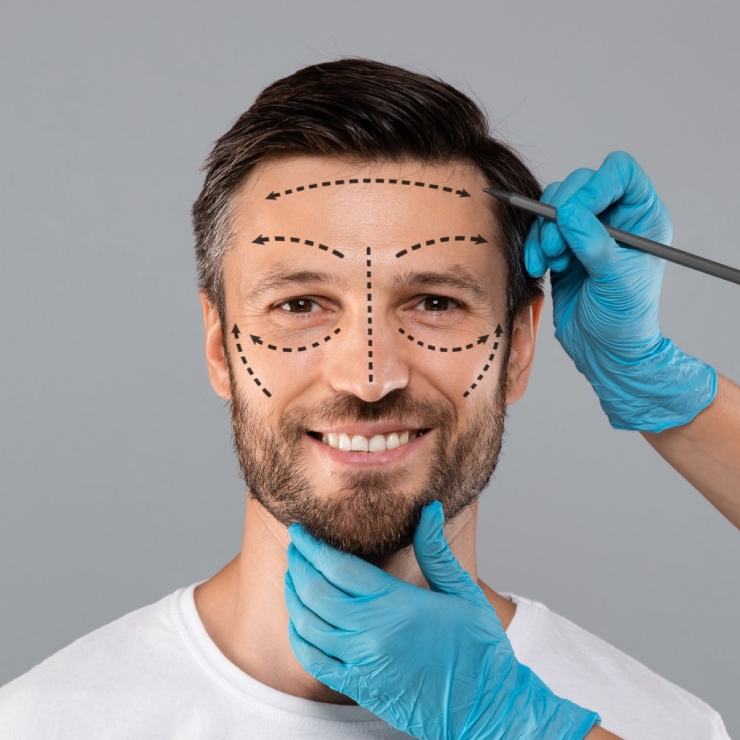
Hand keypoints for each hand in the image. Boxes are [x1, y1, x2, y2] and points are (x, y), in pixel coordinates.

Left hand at [284, 500, 600, 739]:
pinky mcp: (357, 687)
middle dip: (299, 563)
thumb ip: (436, 550)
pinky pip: (313, 659)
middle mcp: (372, 634)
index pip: (339, 568)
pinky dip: (299, 635)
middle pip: (316, 592)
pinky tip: (299, 618)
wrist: (484, 708)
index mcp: (397, 605)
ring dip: (294, 595)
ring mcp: (361, 663)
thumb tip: (428, 509)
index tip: (301, 530)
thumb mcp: (462, 592)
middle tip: (295, 545)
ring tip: (293, 574)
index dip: (314, 546)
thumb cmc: (478, 648)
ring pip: (309, 624)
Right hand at [524, 151, 715, 431]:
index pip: (620, 174)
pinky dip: (535, 246)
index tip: (574, 212)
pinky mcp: (563, 249)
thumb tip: (569, 213)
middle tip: (556, 245)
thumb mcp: (616, 281)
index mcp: (642, 217)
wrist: (603, 351)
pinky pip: (540, 230)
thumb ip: (594, 244)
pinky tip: (540, 267)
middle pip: (580, 185)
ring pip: (554, 206)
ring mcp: (586, 232)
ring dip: (545, 232)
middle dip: (560, 212)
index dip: (595, 185)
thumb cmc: (624, 321)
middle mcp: (614, 218)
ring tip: (549, 261)